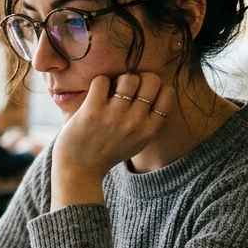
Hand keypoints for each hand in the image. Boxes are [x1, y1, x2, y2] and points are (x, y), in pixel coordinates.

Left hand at [51, 73, 175, 208]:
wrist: (80, 169)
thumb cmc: (108, 151)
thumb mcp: (137, 142)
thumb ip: (149, 120)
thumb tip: (157, 87)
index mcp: (149, 130)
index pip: (167, 92)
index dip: (155, 86)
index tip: (142, 93)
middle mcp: (135, 123)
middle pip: (150, 80)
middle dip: (138, 79)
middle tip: (126, 89)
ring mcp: (114, 117)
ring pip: (127, 78)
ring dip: (118, 80)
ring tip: (110, 92)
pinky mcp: (92, 111)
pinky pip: (102, 80)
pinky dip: (99, 84)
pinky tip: (96, 95)